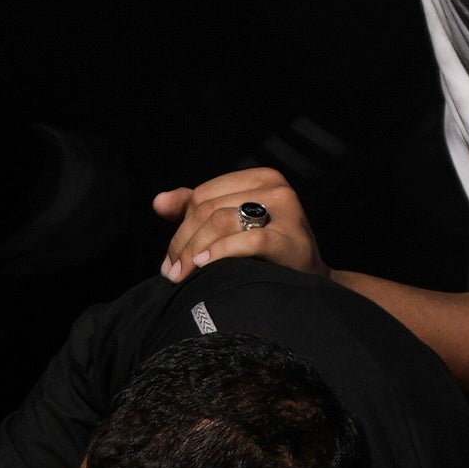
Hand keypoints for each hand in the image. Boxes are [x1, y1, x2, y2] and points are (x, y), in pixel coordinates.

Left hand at [152, 163, 325, 280]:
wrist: (310, 289)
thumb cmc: (268, 258)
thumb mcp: (235, 227)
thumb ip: (197, 211)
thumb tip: (158, 202)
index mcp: (262, 178)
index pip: (203, 195)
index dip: (180, 227)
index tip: (170, 260)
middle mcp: (277, 188)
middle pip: (208, 209)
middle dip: (182, 243)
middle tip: (171, 274)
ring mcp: (287, 212)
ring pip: (220, 221)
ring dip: (193, 251)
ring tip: (182, 276)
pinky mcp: (292, 239)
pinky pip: (246, 240)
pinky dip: (219, 253)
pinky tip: (204, 267)